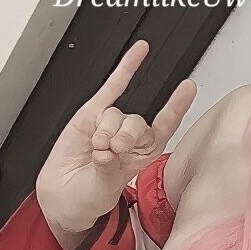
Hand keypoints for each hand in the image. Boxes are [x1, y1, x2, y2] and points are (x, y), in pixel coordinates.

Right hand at [35, 40, 196, 232]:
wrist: (63, 197)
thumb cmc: (89, 197)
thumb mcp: (103, 189)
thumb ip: (108, 169)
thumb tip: (106, 149)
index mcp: (144, 154)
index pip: (165, 127)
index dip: (176, 108)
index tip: (188, 88)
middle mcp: (131, 137)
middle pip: (136, 122)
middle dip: (124, 135)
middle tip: (113, 150)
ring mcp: (111, 124)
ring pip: (116, 114)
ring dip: (106, 131)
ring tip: (96, 148)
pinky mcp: (91, 115)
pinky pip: (112, 88)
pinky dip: (126, 69)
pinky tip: (139, 52)